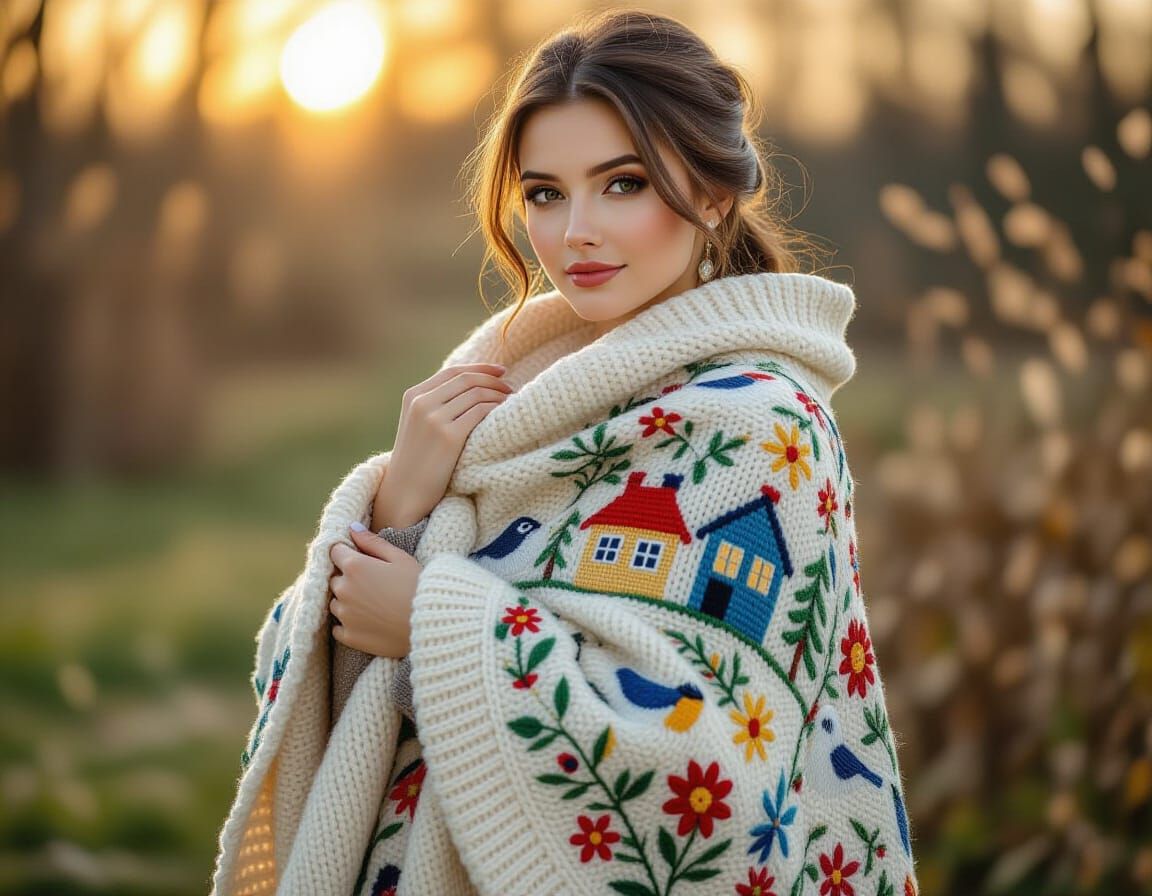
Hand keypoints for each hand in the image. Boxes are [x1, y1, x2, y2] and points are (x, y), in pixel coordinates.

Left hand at [327, 525, 422, 656]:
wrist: (431, 623)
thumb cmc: (418, 586)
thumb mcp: (399, 557)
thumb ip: (372, 542)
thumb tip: (352, 528)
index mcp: (355, 566)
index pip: (335, 552)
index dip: (348, 553)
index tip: (361, 559)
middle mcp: (344, 590)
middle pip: (334, 578)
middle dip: (348, 577)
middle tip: (373, 583)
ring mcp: (344, 615)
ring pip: (335, 602)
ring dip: (346, 600)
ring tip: (373, 603)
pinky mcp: (349, 636)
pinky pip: (338, 626)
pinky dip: (347, 623)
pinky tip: (368, 621)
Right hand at [374, 362, 512, 527]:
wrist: (404, 492)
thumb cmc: (417, 461)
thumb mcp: (418, 424)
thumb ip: (437, 404)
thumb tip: (473, 387)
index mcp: (413, 395)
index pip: (453, 371)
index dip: (481, 368)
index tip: (501, 371)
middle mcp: (422, 403)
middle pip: (467, 379)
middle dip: (494, 380)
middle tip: (511, 388)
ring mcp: (434, 419)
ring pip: (476, 393)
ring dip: (499, 394)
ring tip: (511, 401)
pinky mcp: (448, 436)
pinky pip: (480, 412)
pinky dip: (496, 408)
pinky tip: (504, 414)